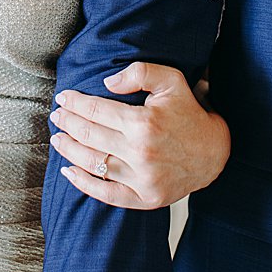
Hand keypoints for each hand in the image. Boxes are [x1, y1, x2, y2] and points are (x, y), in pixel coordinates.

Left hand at [49, 62, 230, 209]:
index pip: (95, 111)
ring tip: (57, 139)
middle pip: (89, 136)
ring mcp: (143, 179)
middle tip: (56, 116)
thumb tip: (107, 82)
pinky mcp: (146, 198)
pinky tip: (69, 172)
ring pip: (93, 164)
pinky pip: (107, 194)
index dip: (74, 103)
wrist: (215, 153)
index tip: (62, 98)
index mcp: (143, 123)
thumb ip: (139, 73)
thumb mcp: (171, 81)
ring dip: (69, 150)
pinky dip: (84, 184)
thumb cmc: (189, 113)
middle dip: (67, 123)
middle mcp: (140, 153)